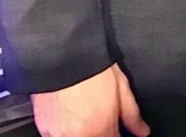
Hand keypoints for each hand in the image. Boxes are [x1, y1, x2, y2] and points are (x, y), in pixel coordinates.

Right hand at [32, 63, 148, 136]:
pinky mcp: (44, 128)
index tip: (116, 129)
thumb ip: (132, 116)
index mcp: (101, 130)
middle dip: (100, 134)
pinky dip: (65, 132)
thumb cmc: (94, 70)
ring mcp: (59, 135)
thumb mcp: (122, 89)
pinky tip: (70, 118)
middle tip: (99, 120)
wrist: (64, 56)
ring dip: (83, 133)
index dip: (116, 135)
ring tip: (84, 117)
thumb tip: (142, 132)